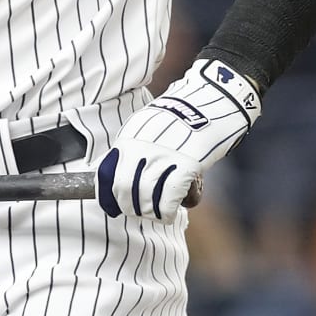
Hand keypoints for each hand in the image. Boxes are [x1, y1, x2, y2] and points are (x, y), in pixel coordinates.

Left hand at [96, 59, 260, 221]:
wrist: (210, 101)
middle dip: (130, 208)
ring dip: (149, 212)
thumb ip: (132, 146)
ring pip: (144, 197)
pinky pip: (168, 199)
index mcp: (128, 138)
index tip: (113, 208)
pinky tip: (170, 213)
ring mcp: (163, 156)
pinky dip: (167, 212)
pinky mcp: (186, 165)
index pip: (105, 174)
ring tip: (158, 214)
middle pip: (124, 189)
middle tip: (141, 212)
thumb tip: (115, 169)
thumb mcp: (145, 126)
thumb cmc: (179, 117)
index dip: (108, 197)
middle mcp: (141, 148)